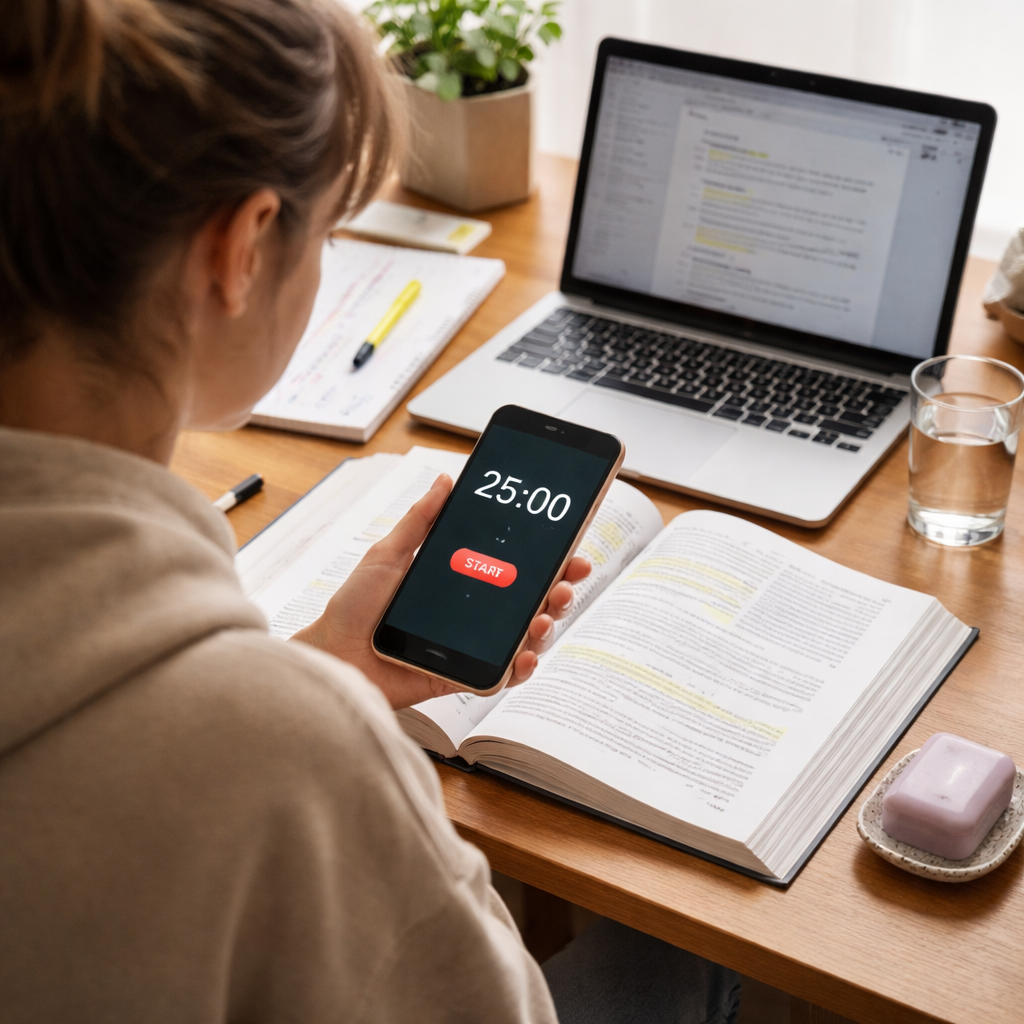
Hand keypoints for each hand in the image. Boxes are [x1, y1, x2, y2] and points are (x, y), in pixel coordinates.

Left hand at [291, 473, 591, 709]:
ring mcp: (471, 645)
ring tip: (545, 616)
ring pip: (525, 636)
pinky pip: (504, 675)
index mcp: (460, 580)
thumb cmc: (353, 608)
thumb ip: (421, 519)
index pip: (513, 566)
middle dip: (558, 587)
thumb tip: (446, 481)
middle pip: (530, 599)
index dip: (545, 557)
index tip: (567, 543)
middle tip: (569, 577)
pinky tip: (526, 656)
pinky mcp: (464, 675)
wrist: (333, 656)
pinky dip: (522, 667)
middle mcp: (472, 612)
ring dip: (546, 624)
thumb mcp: (387, 553)